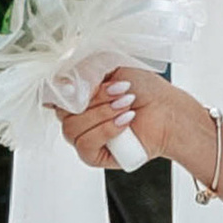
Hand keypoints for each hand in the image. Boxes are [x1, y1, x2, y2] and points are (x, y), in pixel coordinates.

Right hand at [54, 67, 210, 174]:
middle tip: (122, 92)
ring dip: (103, 114)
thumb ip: (83, 70)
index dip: (68, 87)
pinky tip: (125, 122)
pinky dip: (106, 130)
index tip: (91, 80)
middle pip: (63, 111)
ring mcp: (84, 135)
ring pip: (72, 128)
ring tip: (127, 105)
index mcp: (76, 94)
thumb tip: (62, 83)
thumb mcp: (112, 66)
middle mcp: (76, 116)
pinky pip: (85, 145)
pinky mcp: (94, 155)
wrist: (169, 111)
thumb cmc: (144, 89)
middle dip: (95, 98)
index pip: (53, 93)